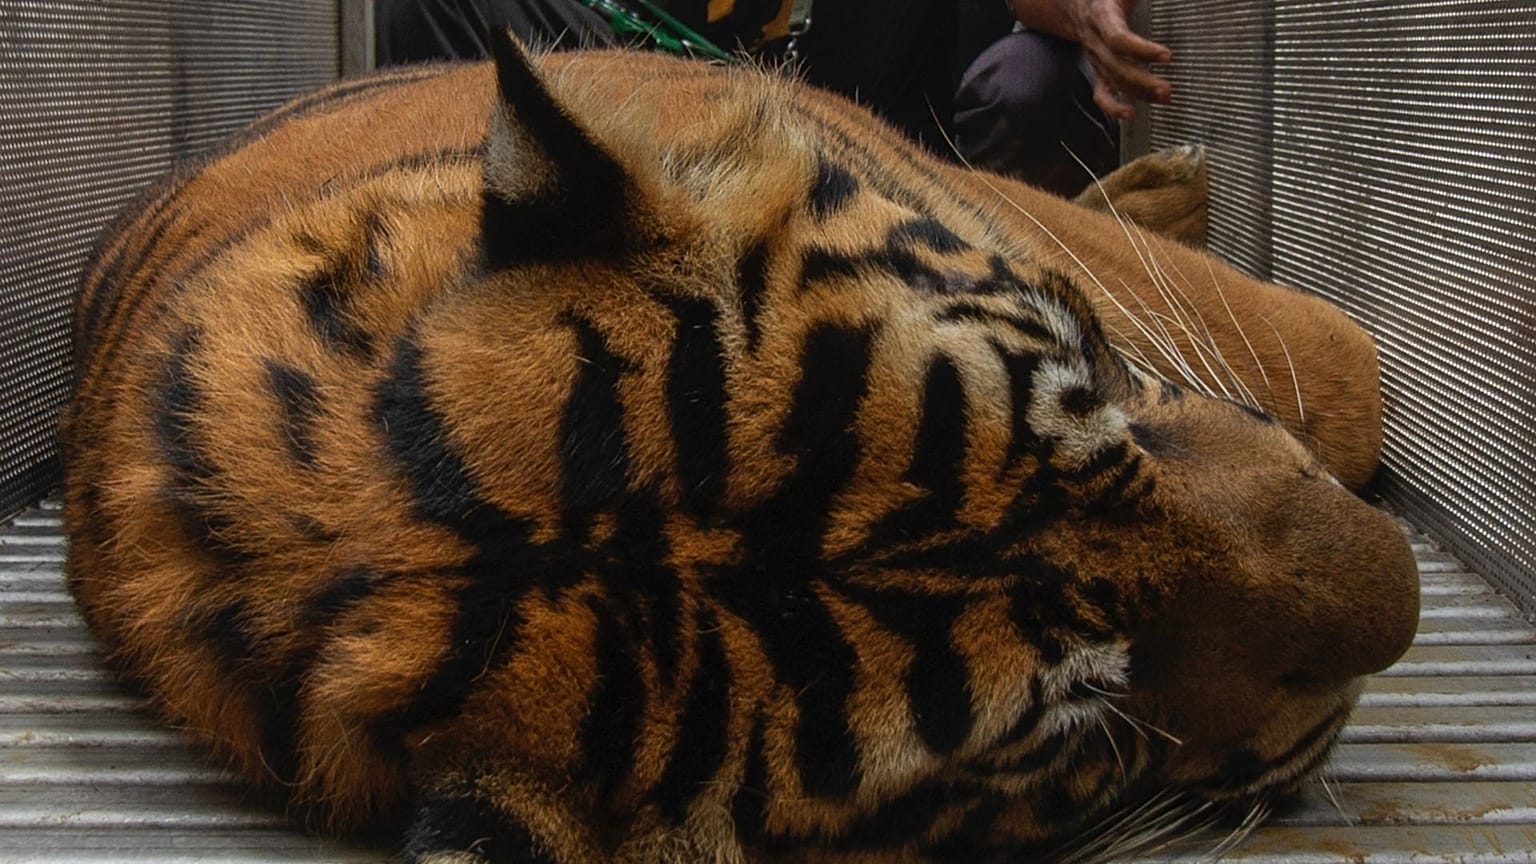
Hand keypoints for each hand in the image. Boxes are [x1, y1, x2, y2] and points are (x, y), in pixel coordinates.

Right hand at [1062, 0, 1171, 118]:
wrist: (1079, 4)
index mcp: (1102, 16)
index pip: (1117, 39)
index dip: (1141, 50)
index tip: (1166, 56)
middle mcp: (1096, 41)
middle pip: (1116, 67)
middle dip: (1142, 82)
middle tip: (1166, 89)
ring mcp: (1096, 59)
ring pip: (1114, 82)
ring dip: (1139, 93)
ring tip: (1164, 98)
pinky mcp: (1100, 70)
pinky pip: (1102, 94)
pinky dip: (1114, 108)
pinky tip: (1131, 113)